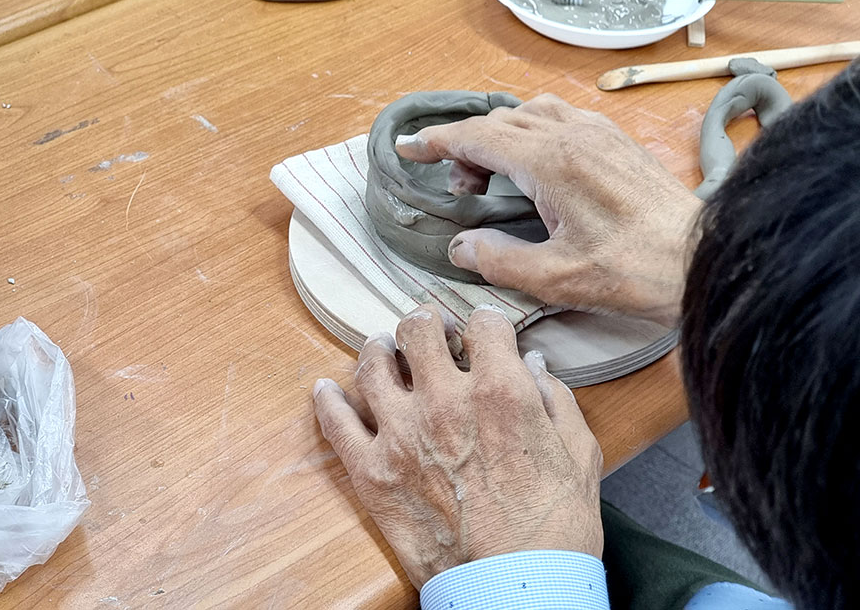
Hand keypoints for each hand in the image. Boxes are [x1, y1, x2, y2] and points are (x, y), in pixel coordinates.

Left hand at [313, 304, 603, 589]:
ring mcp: (401, 434)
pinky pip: (336, 422)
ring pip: (372, 365)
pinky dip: (329, 400)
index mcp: (499, 390)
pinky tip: (328, 389)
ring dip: (378, 351)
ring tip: (383, 351)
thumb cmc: (555, 527)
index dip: (484, 323)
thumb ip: (556, 400)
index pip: (482, 324)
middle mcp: (444, 401)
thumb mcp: (579, 455)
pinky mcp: (372, 471)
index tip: (481, 332)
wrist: (515, 588)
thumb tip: (533, 366)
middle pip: (417, 330)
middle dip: (425, 323)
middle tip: (427, 331)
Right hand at [395, 94, 700, 324]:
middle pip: (499, 121)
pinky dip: (530, 128)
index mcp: (550, 162)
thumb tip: (461, 245)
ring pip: (529, 112)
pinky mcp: (615, 140)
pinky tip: (535, 161)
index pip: (477, 137)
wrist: (702, 259)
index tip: (409, 148)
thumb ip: (498, 260)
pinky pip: (559, 115)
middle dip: (465, 146)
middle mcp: (572, 134)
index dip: (437, 141)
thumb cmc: (633, 271)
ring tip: (492, 175)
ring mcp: (597, 132)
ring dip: (499, 134)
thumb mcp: (556, 279)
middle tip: (458, 188)